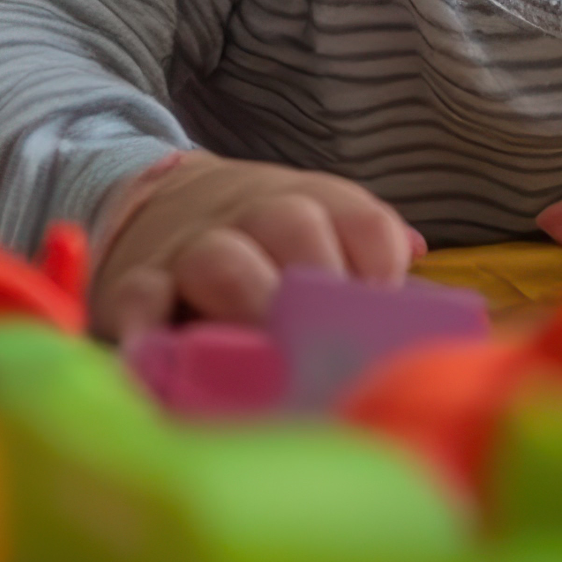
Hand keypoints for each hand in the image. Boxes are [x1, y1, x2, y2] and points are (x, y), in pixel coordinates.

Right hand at [93, 153, 426, 335]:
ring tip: (264, 351)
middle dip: (315, 274)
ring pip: (221, 259)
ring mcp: (194, 248)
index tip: (385, 305)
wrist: (159, 201)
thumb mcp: (320, 231)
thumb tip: (425, 287)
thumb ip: (369, 259)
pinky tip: (163, 360)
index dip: (379, 260)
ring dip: (247, 300)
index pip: (363, 220)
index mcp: (314, 205)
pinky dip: (147, 329)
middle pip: (293, 225)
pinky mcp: (136, 281)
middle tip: (326, 333)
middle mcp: (256, 217)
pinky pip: (140, 298)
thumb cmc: (263, 242)